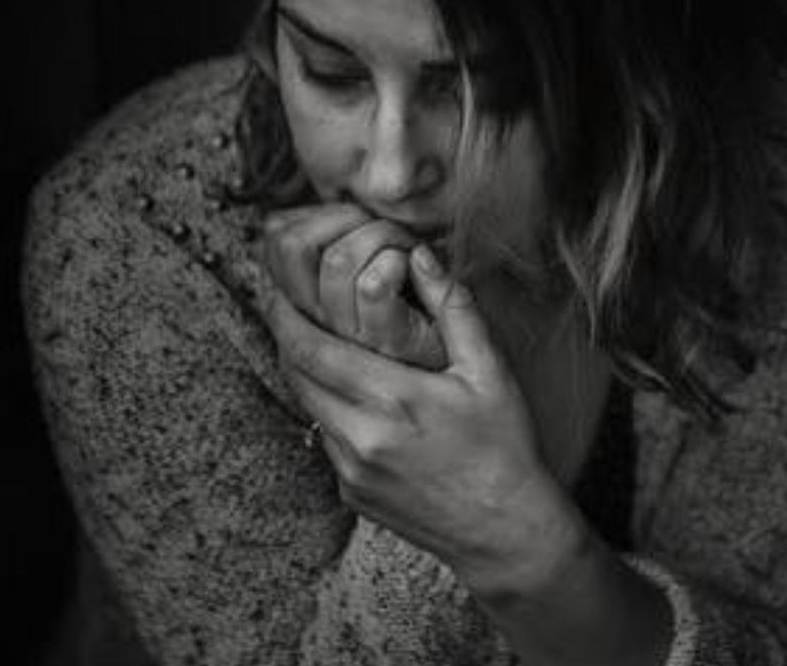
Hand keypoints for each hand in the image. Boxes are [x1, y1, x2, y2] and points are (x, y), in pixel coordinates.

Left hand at [261, 243, 580, 592]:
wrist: (505, 531)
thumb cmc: (505, 446)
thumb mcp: (490, 371)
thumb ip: (453, 308)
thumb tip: (420, 256)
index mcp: (393, 399)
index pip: (312, 348)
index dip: (287, 315)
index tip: (281, 289)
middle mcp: (361, 437)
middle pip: (296, 375)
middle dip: (286, 337)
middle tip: (286, 305)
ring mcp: (351, 471)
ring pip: (307, 407)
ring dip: (304, 373)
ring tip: (315, 342)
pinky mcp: (351, 493)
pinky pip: (325, 439)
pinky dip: (329, 410)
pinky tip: (353, 395)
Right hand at [264, 204, 445, 369]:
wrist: (464, 357)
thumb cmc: (421, 303)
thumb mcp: (364, 268)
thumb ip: (333, 242)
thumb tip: (302, 214)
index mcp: (308, 299)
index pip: (276, 239)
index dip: (315, 213)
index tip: (355, 220)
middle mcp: (319, 319)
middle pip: (292, 245)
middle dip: (344, 215)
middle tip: (382, 226)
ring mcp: (351, 333)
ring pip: (337, 260)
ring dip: (382, 234)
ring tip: (406, 247)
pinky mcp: (388, 340)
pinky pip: (372, 285)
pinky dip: (401, 260)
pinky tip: (419, 266)